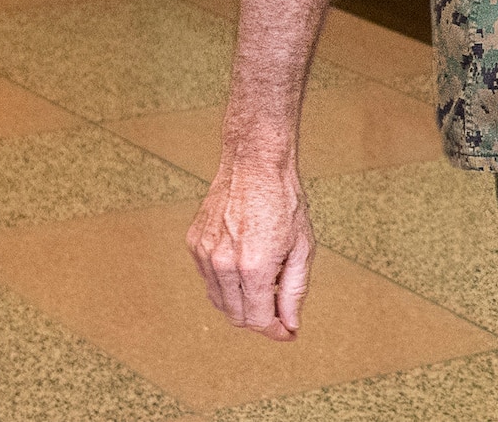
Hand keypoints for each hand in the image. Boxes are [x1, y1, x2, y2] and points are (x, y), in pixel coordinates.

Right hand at [186, 157, 313, 340]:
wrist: (256, 164)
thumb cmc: (284, 201)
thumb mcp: (303, 248)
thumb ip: (294, 291)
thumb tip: (290, 325)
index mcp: (253, 267)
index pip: (257, 320)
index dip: (274, 330)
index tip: (287, 331)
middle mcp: (223, 265)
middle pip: (236, 316)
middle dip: (259, 319)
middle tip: (279, 310)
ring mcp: (204, 254)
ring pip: (218, 301)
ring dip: (241, 302)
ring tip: (265, 282)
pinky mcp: (194, 244)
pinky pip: (208, 278)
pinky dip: (225, 282)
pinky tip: (244, 265)